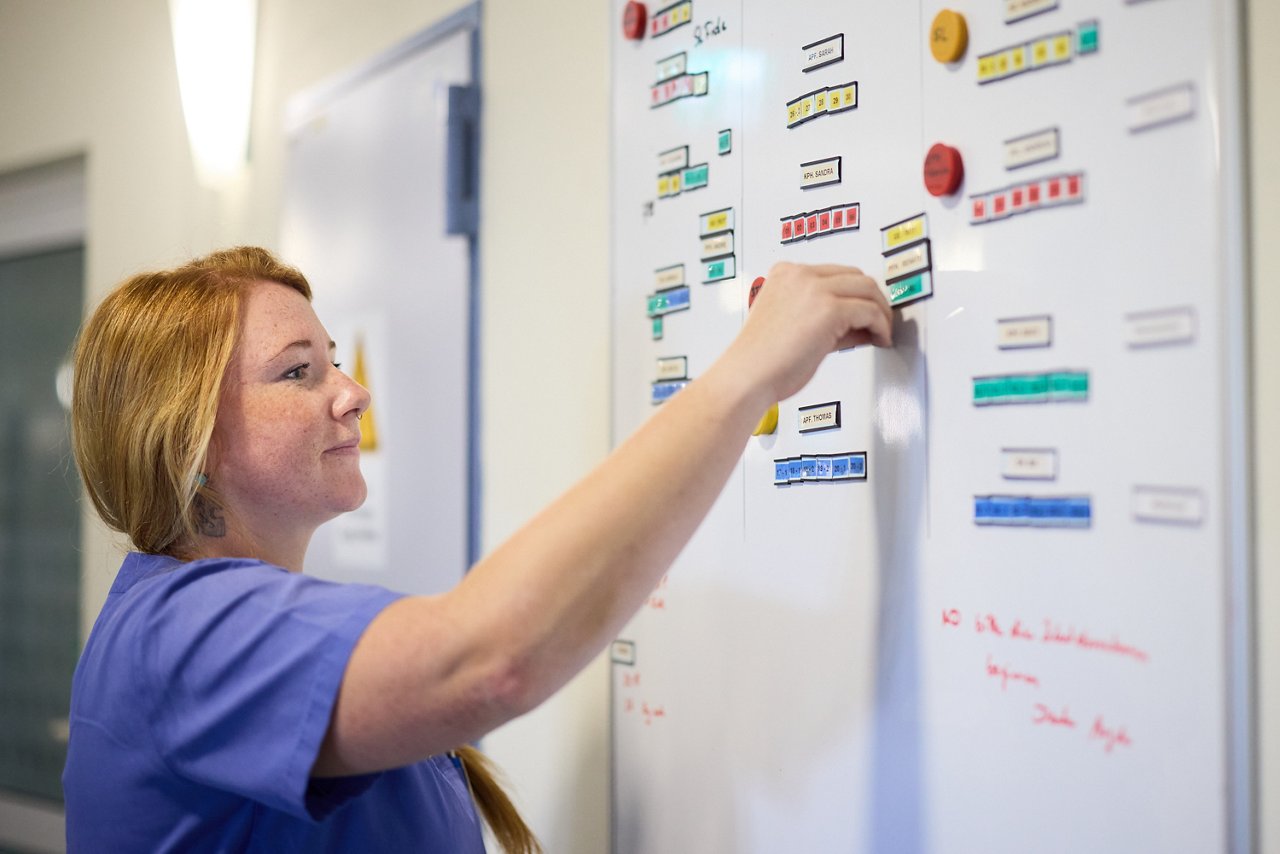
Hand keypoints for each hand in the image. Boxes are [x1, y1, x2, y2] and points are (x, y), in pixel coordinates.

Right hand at [722, 262, 893, 404]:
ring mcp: (813, 288)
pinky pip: (870, 311)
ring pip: (867, 289)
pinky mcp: (829, 309)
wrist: (746, 377)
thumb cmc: (761, 361)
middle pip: (855, 276)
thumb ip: (825, 319)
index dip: (855, 294)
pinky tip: (879, 339)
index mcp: (785, 274)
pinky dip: (880, 325)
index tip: (865, 311)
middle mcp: (799, 274)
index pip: (835, 273)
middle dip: (872, 299)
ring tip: (881, 333)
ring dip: (881, 312)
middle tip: (879, 322)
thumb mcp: (793, 327)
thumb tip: (858, 324)